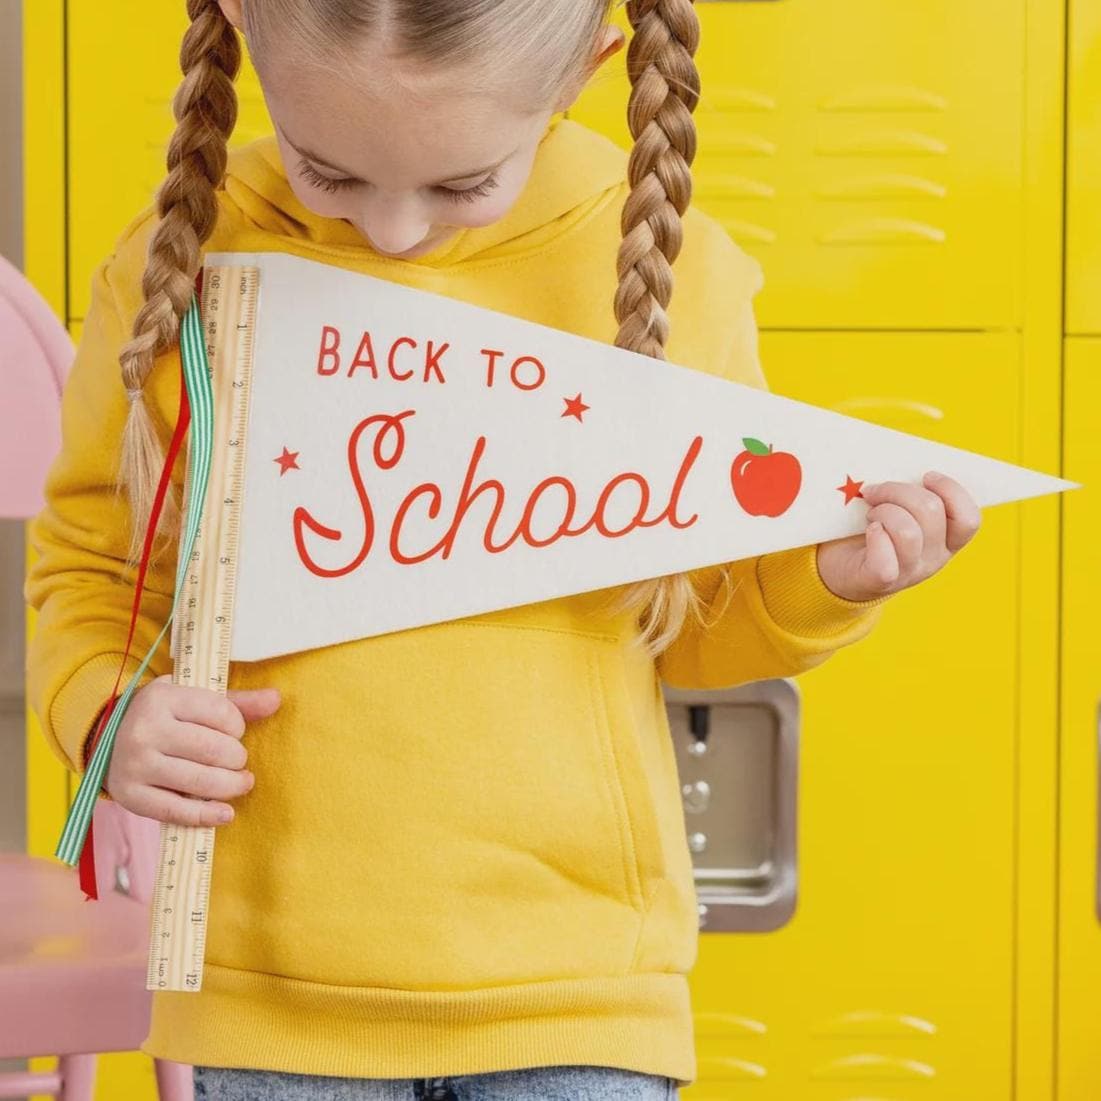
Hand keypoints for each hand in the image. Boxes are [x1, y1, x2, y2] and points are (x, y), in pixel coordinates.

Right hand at [100, 674, 281, 826]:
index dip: (238, 727)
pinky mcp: (130, 795)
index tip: (234, 732)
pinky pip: (176, 810)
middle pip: (213, 750)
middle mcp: (145, 730)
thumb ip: (237, 702)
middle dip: (237, 759)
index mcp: (163, 698)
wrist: (107, 739)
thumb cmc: (165, 717)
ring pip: (199, 781)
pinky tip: (225, 814)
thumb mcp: (194, 700)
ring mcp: (135, 765)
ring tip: (241, 783)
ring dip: (230, 787)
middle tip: (238, 762)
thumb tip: (276, 699)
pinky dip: (206, 815)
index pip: (221, 713)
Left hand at [815, 470, 981, 602]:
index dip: (951, 490)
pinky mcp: (879, 581)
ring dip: (883, 512)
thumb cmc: (871, 529)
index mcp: (946, 540)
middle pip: (931, 511)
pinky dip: (874, 537)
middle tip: (874, 491)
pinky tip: (869, 530)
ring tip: (870, 514)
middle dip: (898, 490)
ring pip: (908, 531)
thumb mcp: (899, 509)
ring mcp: (909, 572)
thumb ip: (910, 493)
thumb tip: (902, 463)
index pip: (969, 519)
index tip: (925, 475)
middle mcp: (934, 559)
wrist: (837, 569)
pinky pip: (884, 558)